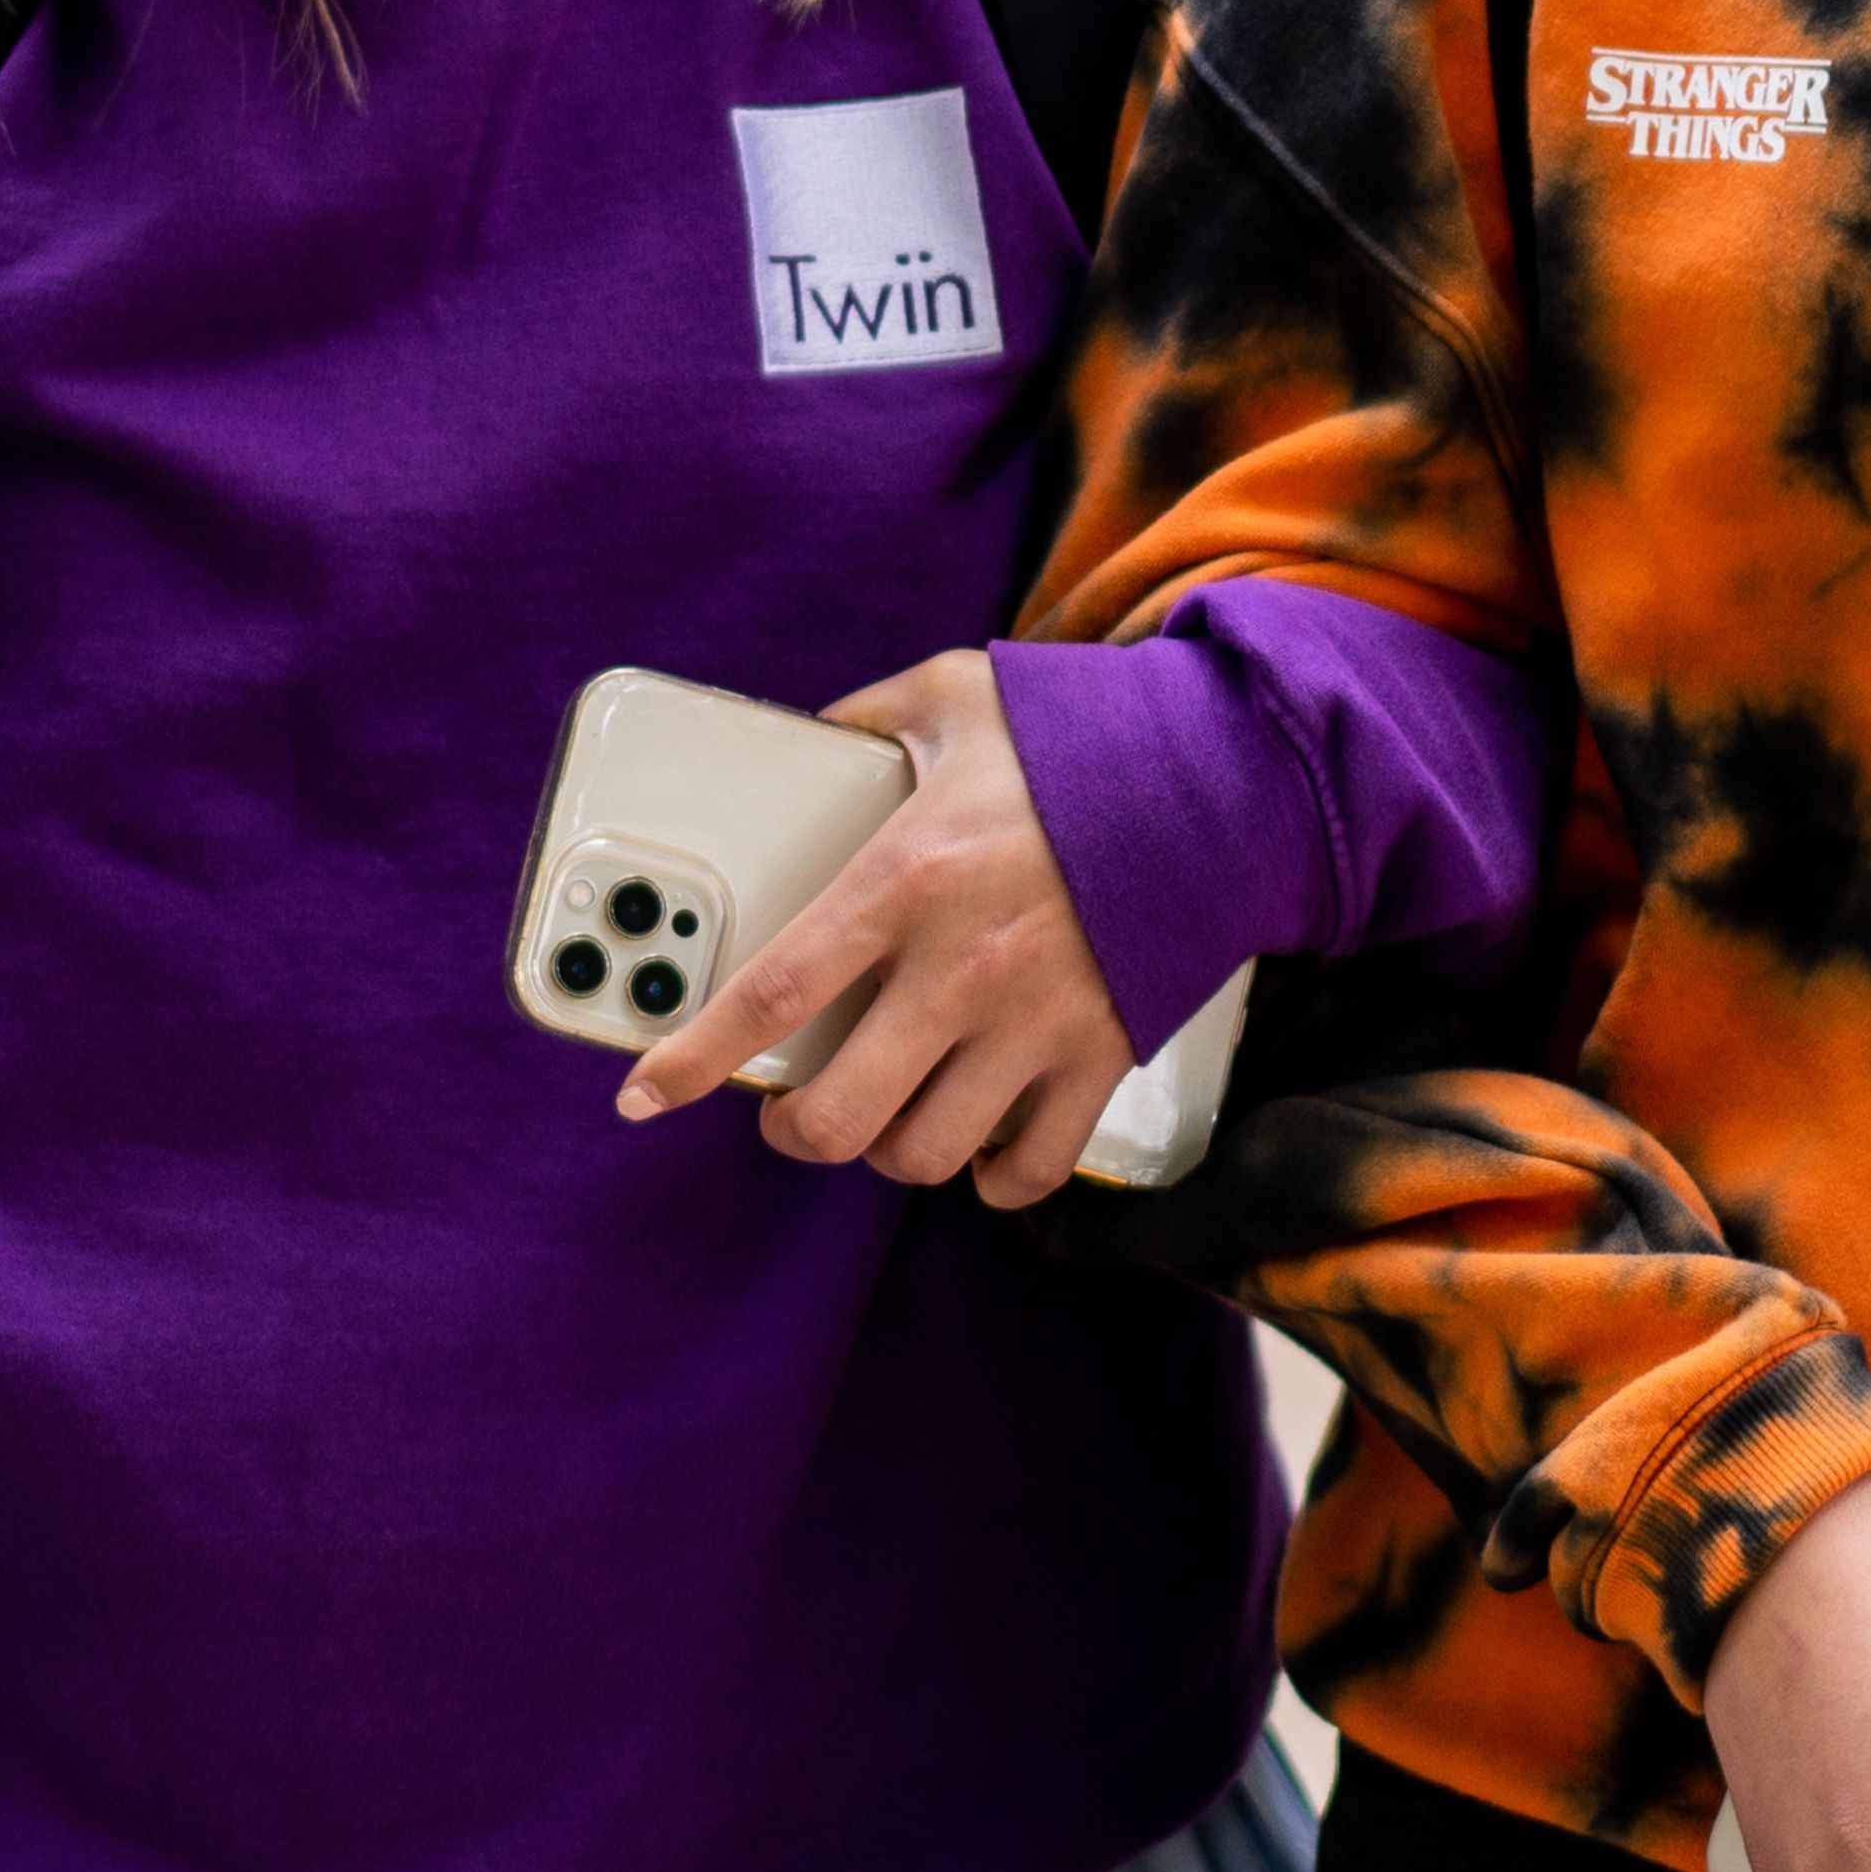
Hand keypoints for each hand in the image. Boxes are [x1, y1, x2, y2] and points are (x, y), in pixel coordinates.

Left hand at [615, 649, 1136, 1209]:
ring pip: (927, 1153)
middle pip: (841, 1113)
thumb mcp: (955, 695)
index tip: (641, 1095)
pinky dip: (993, 1176)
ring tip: (884, 1114)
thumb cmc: (1083, 737)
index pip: (774, 991)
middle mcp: (963, 966)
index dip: (694, 1057)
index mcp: (907, 877)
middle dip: (793, 1130)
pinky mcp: (1102, 1056)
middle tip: (787, 1110)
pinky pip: (1030, 1167)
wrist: (1229, 779)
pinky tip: (977, 1145)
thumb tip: (811, 737)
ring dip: (889, 1150)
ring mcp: (1035, 1023)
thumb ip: (867, 718)